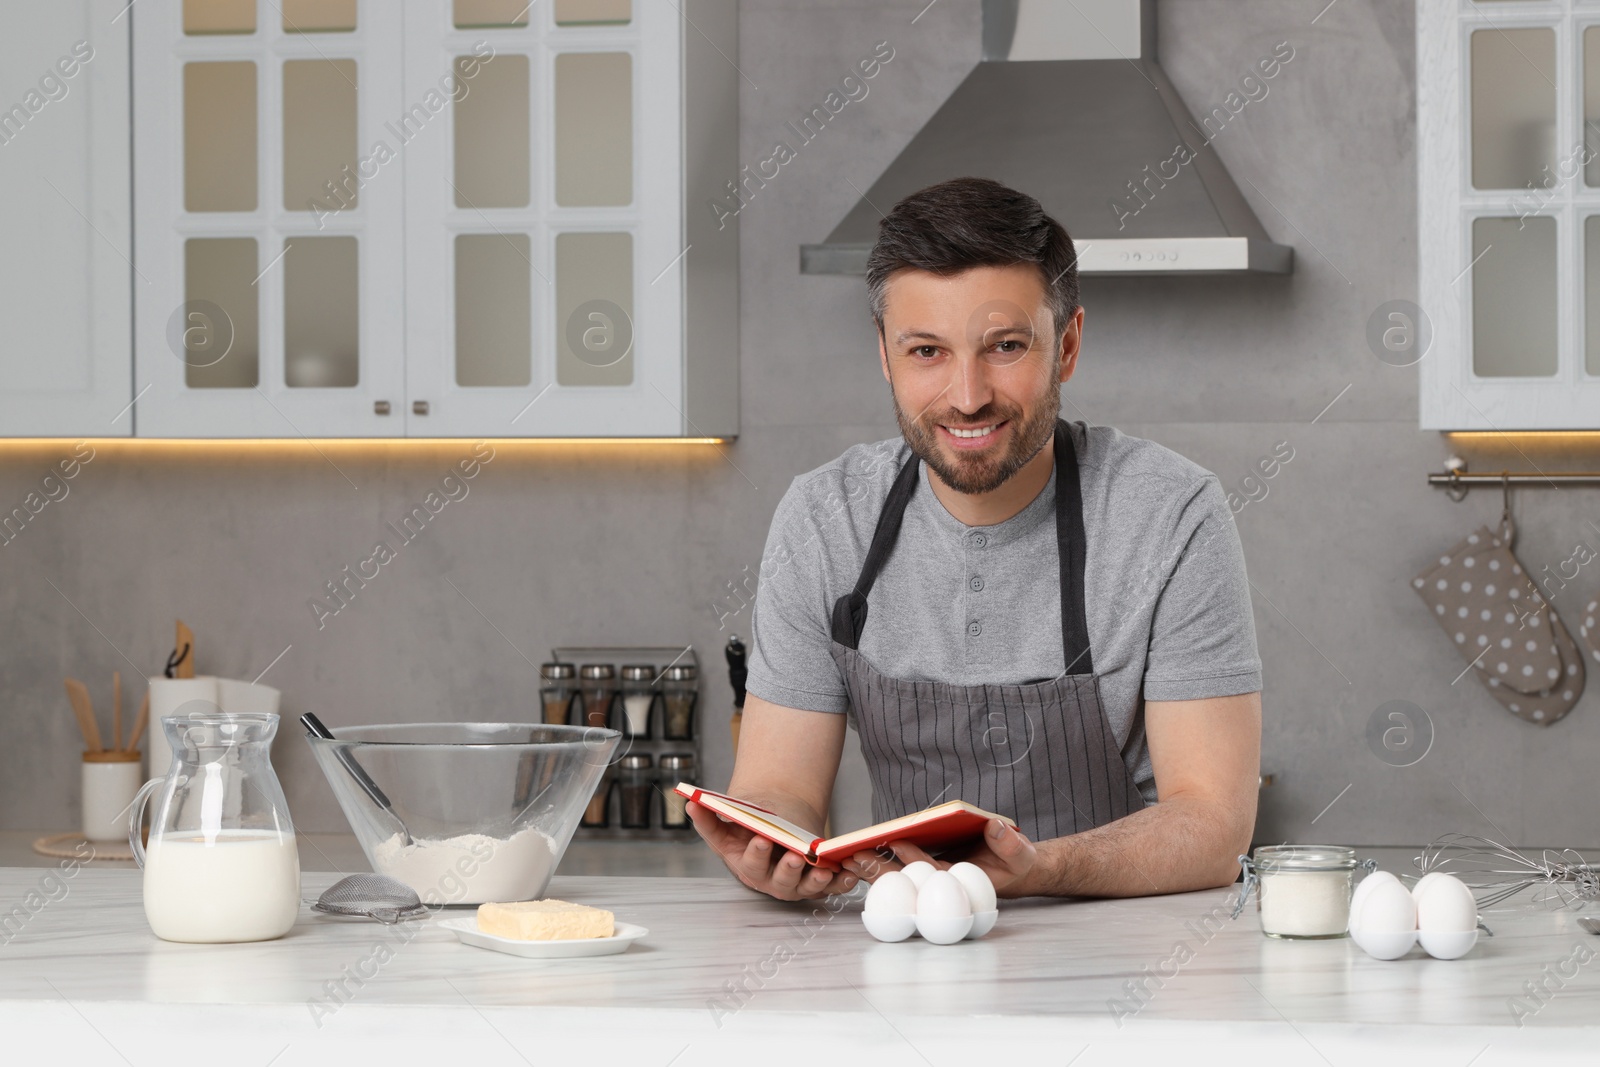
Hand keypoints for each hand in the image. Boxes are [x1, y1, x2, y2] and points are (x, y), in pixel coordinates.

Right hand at [687, 801, 858, 900]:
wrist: (777, 827)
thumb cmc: (751, 827)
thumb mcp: (729, 822)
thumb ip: (709, 817)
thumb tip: (691, 804)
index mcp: (748, 866)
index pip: (750, 863)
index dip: (756, 853)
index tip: (761, 839)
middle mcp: (771, 881)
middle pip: (780, 881)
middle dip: (787, 869)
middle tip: (794, 856)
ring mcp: (796, 885)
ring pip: (806, 887)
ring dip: (816, 880)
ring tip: (823, 868)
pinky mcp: (818, 884)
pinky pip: (832, 887)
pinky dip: (841, 883)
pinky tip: (850, 873)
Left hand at [849, 819, 1038, 898]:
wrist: (1015, 869)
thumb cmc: (1016, 863)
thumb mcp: (1020, 853)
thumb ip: (1009, 843)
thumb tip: (994, 826)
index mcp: (961, 881)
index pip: (933, 870)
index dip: (915, 857)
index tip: (896, 842)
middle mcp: (941, 884)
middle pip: (907, 879)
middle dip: (881, 869)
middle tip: (855, 856)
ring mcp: (931, 879)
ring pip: (899, 876)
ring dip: (875, 867)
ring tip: (849, 855)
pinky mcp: (927, 870)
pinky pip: (901, 868)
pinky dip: (883, 860)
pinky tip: (863, 852)